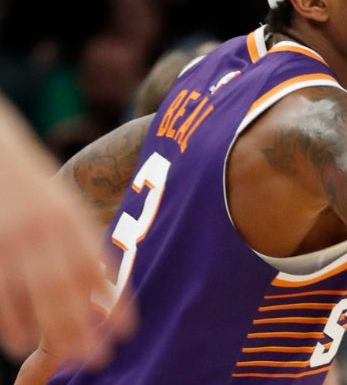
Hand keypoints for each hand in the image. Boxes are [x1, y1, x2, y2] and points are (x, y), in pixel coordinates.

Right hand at [0, 134, 131, 366]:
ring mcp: (11, 244)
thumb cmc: (40, 195)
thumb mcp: (71, 210)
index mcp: (70, 221)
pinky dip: (11, 322)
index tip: (127, 331)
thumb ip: (88, 247)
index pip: (95, 266)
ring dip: (48, 330)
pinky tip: (24, 342)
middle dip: (82, 326)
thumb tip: (110, 291)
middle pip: (62, 287)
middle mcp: (41, 233)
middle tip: (100, 358)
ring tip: (68, 356)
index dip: (111, 300)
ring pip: (30, 295)